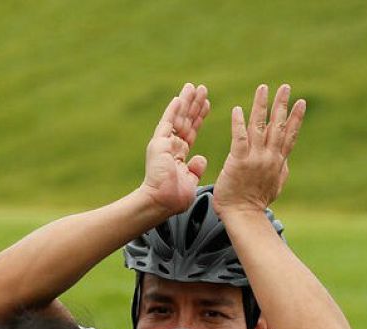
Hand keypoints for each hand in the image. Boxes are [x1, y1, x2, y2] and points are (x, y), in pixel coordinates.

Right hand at [140, 82, 210, 215]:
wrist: (162, 202)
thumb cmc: (174, 197)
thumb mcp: (190, 180)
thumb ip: (195, 168)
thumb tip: (201, 159)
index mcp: (178, 155)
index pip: (191, 132)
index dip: (199, 118)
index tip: (207, 104)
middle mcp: (170, 147)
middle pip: (185, 121)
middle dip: (194, 105)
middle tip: (202, 89)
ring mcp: (163, 145)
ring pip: (177, 119)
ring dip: (186, 102)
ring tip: (194, 88)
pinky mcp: (159, 144)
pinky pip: (167, 124)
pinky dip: (173, 111)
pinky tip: (179, 98)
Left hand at [214, 84, 304, 216]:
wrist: (243, 215)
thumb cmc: (255, 202)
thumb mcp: (275, 184)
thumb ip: (279, 168)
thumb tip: (284, 160)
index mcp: (278, 161)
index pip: (290, 135)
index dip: (296, 118)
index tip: (301, 102)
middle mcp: (269, 157)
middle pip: (278, 126)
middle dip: (282, 105)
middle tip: (285, 87)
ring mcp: (255, 158)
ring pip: (260, 127)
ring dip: (262, 106)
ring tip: (263, 88)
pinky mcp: (238, 161)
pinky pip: (239, 138)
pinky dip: (239, 123)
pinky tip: (239, 109)